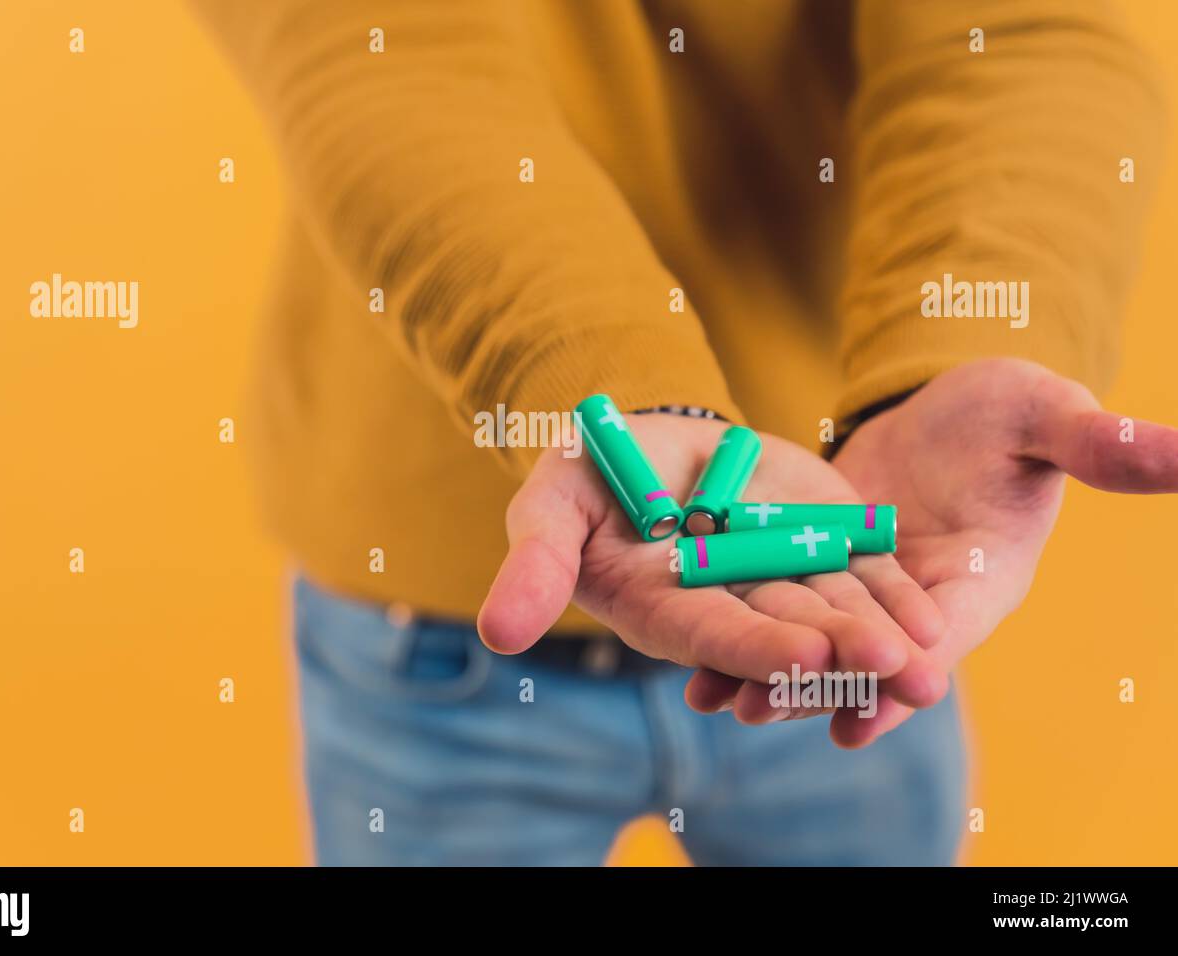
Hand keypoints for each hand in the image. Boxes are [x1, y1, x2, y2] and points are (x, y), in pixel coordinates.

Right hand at [477, 413, 948, 713]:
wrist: (649, 439)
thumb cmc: (587, 475)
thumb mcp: (552, 505)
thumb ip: (534, 565)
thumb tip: (498, 634)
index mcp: (664, 607)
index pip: (712, 634)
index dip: (755, 646)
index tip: (804, 656)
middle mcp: (728, 605)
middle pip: (787, 631)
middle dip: (840, 651)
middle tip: (892, 666)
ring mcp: (780, 576)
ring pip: (836, 609)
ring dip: (882, 636)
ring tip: (927, 659)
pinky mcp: (819, 541)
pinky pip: (862, 569)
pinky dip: (895, 593)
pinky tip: (936, 617)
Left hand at [697, 358, 1177, 747]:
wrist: (948, 402)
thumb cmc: (1008, 409)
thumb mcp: (1043, 416)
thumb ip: (1093, 444)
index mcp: (980, 582)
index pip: (940, 639)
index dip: (903, 675)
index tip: (863, 715)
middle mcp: (919, 601)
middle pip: (866, 654)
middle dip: (818, 685)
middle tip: (762, 710)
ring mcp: (867, 590)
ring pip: (818, 640)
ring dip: (771, 667)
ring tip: (714, 695)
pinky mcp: (823, 570)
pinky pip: (785, 606)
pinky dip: (747, 627)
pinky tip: (694, 653)